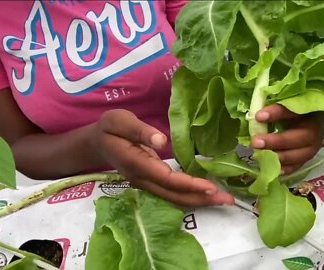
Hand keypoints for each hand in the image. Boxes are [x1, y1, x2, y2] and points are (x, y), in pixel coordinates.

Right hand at [93, 109, 233, 206]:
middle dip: (200, 198)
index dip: (189, 184)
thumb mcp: (119, 121)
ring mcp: (145, 183)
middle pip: (173, 195)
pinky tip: (205, 193)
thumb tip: (162, 141)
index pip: (166, 178)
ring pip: (173, 197)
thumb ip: (139, 130)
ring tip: (222, 199)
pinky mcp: (149, 182)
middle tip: (227, 200)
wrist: (96, 143)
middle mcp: (141, 179)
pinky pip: (171, 193)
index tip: (210, 186)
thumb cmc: (108, 128)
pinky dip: (189, 194)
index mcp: (135, 163)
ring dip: (198, 199)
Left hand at [250, 104, 323, 174]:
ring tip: (261, 156)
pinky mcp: (308, 156)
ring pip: (302, 153)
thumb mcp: (284, 102)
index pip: (294, 110)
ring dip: (281, 157)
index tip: (258, 116)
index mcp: (310, 108)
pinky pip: (300, 164)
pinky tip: (274, 168)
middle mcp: (316, 127)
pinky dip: (287, 168)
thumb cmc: (292, 107)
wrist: (307, 117)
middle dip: (278, 141)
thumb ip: (272, 105)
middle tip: (256, 142)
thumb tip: (253, 113)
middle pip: (302, 136)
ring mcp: (314, 144)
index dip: (277, 113)